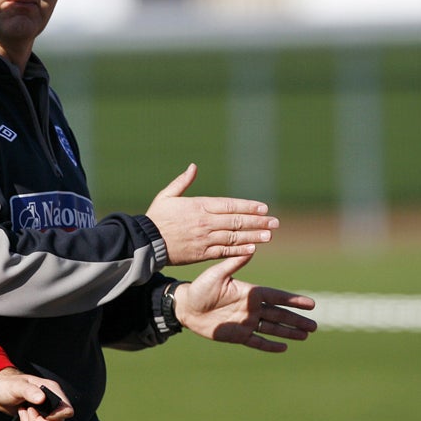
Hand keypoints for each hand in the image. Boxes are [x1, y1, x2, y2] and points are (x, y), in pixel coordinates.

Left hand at [0, 367, 73, 420]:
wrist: (0, 392)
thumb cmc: (9, 384)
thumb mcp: (17, 386)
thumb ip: (29, 391)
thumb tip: (42, 398)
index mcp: (52, 391)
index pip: (67, 410)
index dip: (55, 416)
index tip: (39, 410)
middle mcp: (53, 403)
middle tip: (28, 411)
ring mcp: (48, 414)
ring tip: (23, 411)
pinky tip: (24, 416)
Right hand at [146, 163, 278, 264]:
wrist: (146, 242)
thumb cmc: (156, 217)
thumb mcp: (166, 195)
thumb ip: (182, 182)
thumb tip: (194, 167)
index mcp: (199, 206)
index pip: (230, 205)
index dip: (248, 207)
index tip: (263, 208)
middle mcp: (205, 222)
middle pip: (237, 221)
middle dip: (258, 222)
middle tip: (274, 223)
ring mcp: (205, 239)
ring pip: (234, 237)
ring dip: (254, 236)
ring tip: (269, 236)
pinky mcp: (202, 253)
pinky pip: (225, 252)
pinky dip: (240, 251)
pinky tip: (252, 249)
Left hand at [175, 254, 316, 351]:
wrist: (185, 307)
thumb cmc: (200, 288)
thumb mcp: (216, 275)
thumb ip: (234, 264)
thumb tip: (250, 248)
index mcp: (249, 292)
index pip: (277, 297)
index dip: (294, 301)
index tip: (311, 304)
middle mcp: (251, 308)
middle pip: (279, 315)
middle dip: (297, 320)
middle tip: (314, 325)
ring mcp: (246, 322)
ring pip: (272, 329)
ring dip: (289, 332)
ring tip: (306, 335)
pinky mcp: (237, 335)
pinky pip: (257, 341)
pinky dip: (270, 345)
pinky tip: (284, 347)